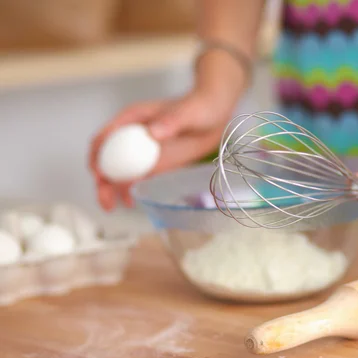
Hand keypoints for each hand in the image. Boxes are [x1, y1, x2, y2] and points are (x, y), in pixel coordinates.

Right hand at [89, 91, 234, 210]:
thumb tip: (152, 133)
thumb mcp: (187, 113)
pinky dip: (129, 188)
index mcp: (131, 120)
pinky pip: (136, 176)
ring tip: (113, 206)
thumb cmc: (199, 107)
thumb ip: (171, 121)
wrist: (216, 116)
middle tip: (105, 199)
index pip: (104, 138)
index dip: (97, 156)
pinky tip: (131, 201)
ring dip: (112, 188)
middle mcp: (132, 136)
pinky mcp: (155, 162)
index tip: (99, 173)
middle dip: (101, 180)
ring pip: (119, 171)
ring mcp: (142, 151)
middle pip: (107, 159)